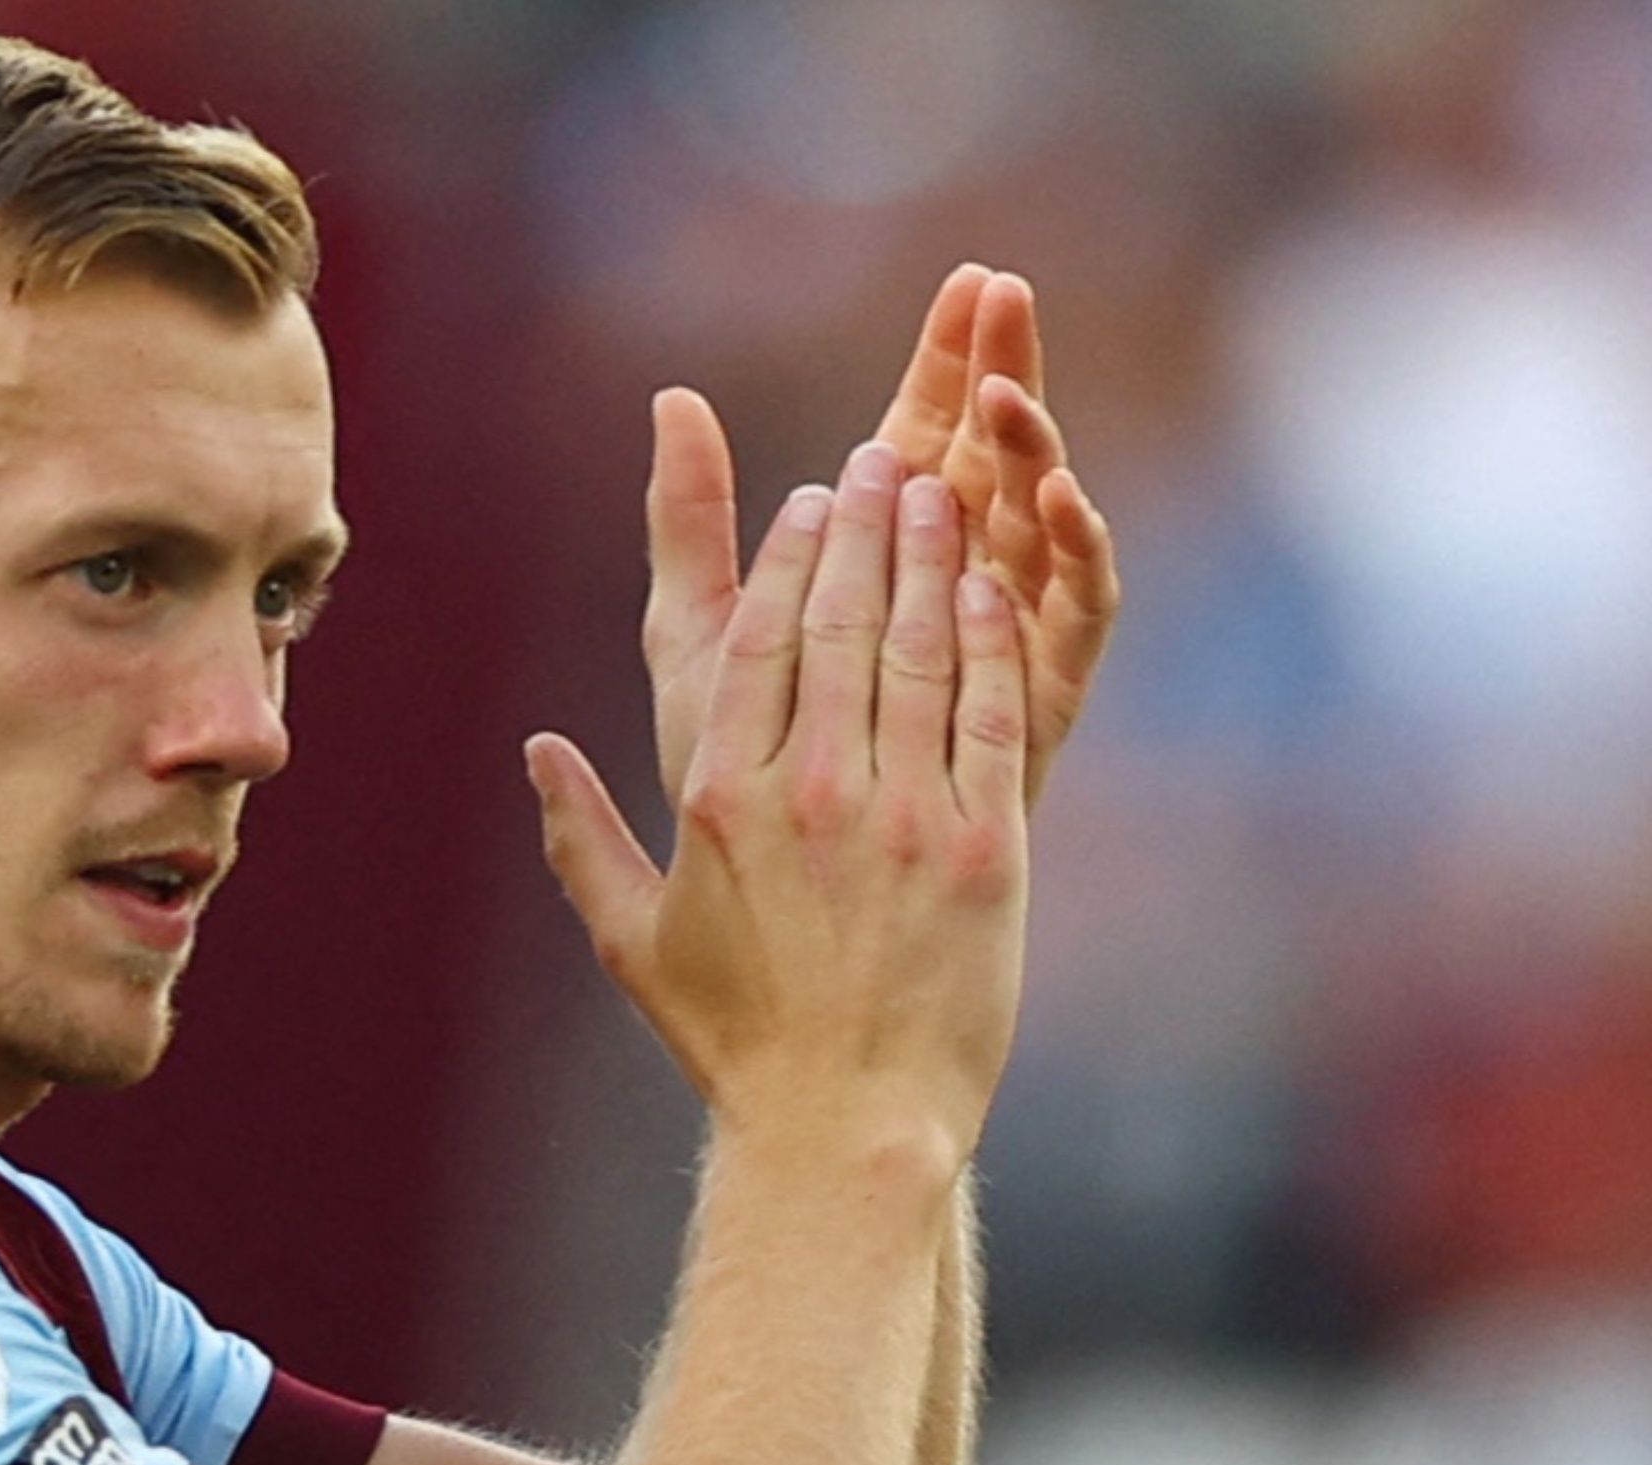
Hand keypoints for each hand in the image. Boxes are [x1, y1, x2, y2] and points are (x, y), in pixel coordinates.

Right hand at [531, 445, 1030, 1154]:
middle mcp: (808, 792)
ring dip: (931, 559)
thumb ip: (577, 836)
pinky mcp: (985, 848)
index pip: (753, 638)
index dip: (785, 557)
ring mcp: (902, 816)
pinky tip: (989, 590)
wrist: (848, 1126)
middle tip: (883, 462)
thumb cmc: (733, 1039)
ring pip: (918, 651)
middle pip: (839, 621)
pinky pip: (987, 716)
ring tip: (942, 493)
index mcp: (718, 799)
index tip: (808, 502)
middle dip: (863, 527)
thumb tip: (535, 752)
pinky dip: (988, 642)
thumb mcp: (631, 939)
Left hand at [645, 267, 1118, 812]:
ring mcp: (1009, 638)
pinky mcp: (1044, 701)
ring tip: (1012, 392)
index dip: (952, 353)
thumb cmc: (745, 769)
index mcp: (886, 552)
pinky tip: (1064, 501)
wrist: (796, 903)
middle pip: (996, 455)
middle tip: (1013, 295)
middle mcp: (959, 582)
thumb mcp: (697, 634)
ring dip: (1036, 448)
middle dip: (1006, 370)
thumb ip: (689, 521)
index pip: (930, 426)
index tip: (974, 277)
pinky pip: (1077, 616)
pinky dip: (1079, 556)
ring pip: (1042, 520)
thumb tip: (669, 395)